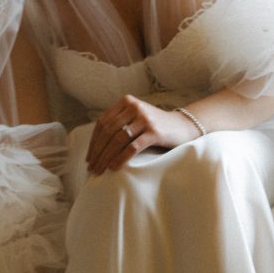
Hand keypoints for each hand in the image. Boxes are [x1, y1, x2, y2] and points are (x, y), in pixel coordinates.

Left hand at [86, 95, 200, 174]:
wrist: (184, 126)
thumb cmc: (156, 126)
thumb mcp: (136, 118)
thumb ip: (119, 123)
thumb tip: (96, 145)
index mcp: (126, 102)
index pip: (103, 123)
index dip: (94, 142)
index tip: (89, 157)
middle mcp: (134, 107)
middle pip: (108, 132)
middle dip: (98, 152)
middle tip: (92, 167)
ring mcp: (145, 119)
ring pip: (118, 140)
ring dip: (106, 157)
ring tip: (101, 170)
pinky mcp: (154, 132)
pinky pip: (132, 147)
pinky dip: (121, 158)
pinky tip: (114, 167)